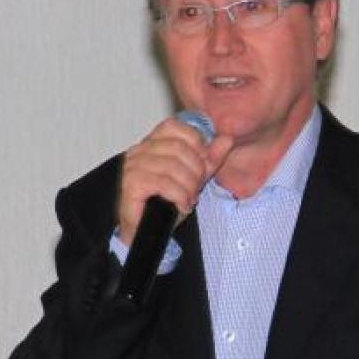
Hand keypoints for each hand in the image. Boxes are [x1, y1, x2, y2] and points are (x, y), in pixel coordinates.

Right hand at [117, 117, 234, 245]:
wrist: (146, 232)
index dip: (195, 142)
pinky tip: (181, 206)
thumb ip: (210, 159)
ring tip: (189, 199)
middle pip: (177, 147)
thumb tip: (226, 139)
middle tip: (197, 188)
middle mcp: (139, 151)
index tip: (203, 163)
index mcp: (152, 144)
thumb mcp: (194, 178)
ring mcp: (133, 166)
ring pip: (172, 166)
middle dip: (195, 170)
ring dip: (188, 186)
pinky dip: (179, 196)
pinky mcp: (131, 183)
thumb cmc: (164, 204)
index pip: (174, 126)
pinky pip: (163, 183)